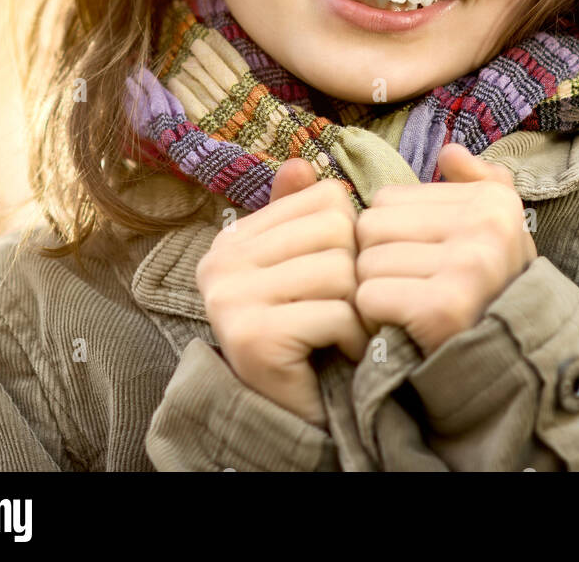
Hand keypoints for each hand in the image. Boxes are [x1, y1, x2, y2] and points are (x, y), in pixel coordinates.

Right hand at [196, 158, 370, 427]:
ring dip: (358, 309)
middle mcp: (220, 263)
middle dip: (357, 275)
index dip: (350, 240)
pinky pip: (336, 313)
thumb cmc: (308, 335)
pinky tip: (338, 354)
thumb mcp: (305, 268)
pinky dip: (352, 338)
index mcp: (233, 238)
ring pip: (340, 271)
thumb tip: (300, 163)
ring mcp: (230, 300)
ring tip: (343, 333)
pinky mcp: (252, 337)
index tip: (335, 280)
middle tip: (344, 311)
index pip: (326, 198)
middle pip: (336, 231)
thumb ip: (302, 215)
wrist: (293, 415)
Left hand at [353, 143, 536, 357]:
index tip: (421, 262)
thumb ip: (478, 185)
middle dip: (376, 262)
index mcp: (493, 200)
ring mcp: (468, 266)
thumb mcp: (496, 233)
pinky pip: (369, 296)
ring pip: (366, 263)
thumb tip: (449, 151)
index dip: (392, 235)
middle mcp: (486, 226)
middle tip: (406, 289)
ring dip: (374, 292)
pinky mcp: (443, 307)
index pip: (388, 198)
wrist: (507, 365)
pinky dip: (374, 318)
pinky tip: (400, 326)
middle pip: (371, 226)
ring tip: (405, 307)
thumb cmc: (487, 292)